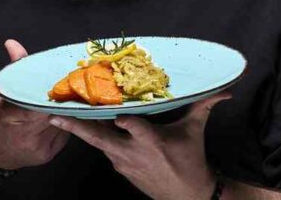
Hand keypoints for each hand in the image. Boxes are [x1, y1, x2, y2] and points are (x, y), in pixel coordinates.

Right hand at [0, 39, 69, 169]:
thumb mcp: (3, 94)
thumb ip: (15, 69)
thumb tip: (12, 43)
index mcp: (11, 115)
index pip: (40, 101)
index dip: (56, 92)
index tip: (66, 79)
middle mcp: (26, 134)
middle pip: (56, 111)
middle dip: (66, 98)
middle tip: (78, 83)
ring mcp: (39, 146)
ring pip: (64, 123)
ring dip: (71, 109)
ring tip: (80, 95)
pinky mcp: (48, 154)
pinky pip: (65, 134)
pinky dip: (69, 122)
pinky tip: (73, 113)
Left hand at [49, 93, 230, 199]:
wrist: (185, 195)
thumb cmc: (190, 159)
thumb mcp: (195, 131)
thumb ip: (204, 106)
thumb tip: (226, 91)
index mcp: (152, 141)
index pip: (134, 127)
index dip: (125, 121)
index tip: (115, 113)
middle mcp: (132, 152)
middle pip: (100, 137)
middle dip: (77, 127)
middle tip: (54, 114)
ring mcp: (122, 162)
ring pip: (97, 142)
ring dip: (78, 130)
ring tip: (57, 115)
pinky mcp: (119, 167)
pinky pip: (102, 149)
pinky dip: (90, 137)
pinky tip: (77, 125)